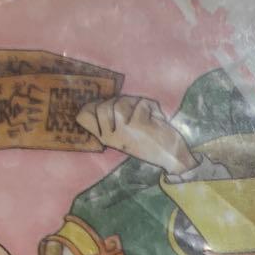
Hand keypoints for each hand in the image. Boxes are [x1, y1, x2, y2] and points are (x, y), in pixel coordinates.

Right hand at [76, 96, 198, 174]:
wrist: (171, 155)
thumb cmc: (148, 142)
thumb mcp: (125, 133)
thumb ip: (112, 117)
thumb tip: (101, 99)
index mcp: (105, 137)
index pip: (83, 115)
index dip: (93, 105)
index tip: (109, 108)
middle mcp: (110, 135)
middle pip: (104, 104)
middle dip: (120, 103)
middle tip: (134, 115)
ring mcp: (123, 129)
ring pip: (122, 101)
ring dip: (137, 104)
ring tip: (146, 118)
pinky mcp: (138, 123)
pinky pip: (141, 102)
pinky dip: (152, 107)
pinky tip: (155, 120)